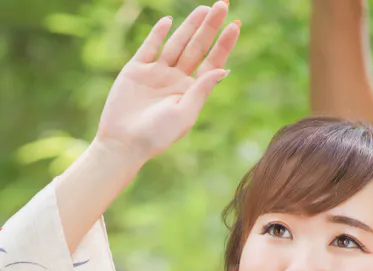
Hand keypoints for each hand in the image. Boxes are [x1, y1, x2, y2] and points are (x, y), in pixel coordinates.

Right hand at [96, 3, 238, 164]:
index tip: (235, 25)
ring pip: (176, 44)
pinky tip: (168, 21)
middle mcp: (176, 80)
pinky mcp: (136, 70)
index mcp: (191, 92)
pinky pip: (149, 47)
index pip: (211, 63)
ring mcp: (156, 73)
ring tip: (204, 8)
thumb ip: (202, 90)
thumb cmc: (157, 135)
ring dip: (190, 26)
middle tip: (223, 5)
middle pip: (197, 48)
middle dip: (210, 27)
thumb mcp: (184, 113)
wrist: (124, 142)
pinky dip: (158, 34)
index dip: (223, 45)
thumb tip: (224, 70)